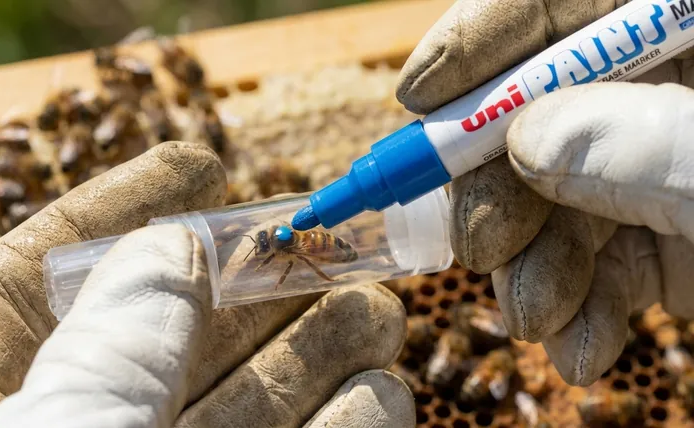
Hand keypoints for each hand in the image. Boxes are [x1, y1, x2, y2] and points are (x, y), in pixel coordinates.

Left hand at [0, 142, 413, 426]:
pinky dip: (346, 425)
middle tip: (327, 239)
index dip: (118, 212)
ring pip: (243, 403)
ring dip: (316, 351)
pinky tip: (381, 389)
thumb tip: (174, 247)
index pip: (33, 281)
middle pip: (169, 338)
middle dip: (254, 285)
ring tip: (376, 307)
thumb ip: (110, 348)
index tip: (195, 163)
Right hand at [397, 0, 693, 385]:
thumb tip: (530, 140)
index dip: (484, 40)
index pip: (566, 3)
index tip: (419, 95)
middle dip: (499, 186)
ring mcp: (672, 160)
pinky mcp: (678, 233)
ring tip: (536, 323)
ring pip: (562, 196)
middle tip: (474, 246)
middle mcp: (677, 84)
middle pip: (545, 110)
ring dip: (532, 267)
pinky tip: (579, 350)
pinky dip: (580, 310)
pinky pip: (604, 259)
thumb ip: (663, 141)